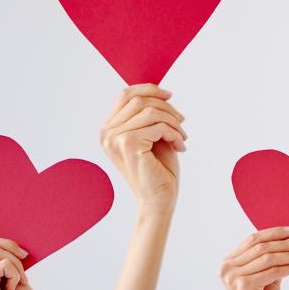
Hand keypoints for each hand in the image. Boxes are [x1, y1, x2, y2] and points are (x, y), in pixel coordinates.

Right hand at [100, 84, 186, 210]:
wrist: (159, 200)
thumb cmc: (158, 169)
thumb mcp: (152, 135)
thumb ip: (149, 114)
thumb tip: (158, 91)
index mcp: (108, 129)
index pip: (125, 95)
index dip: (149, 89)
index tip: (170, 95)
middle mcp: (106, 133)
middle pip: (139, 100)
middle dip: (166, 108)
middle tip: (182, 122)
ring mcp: (114, 139)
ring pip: (150, 111)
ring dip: (173, 122)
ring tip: (182, 136)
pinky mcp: (128, 145)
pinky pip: (158, 126)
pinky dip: (174, 134)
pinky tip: (180, 146)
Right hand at [219, 226, 288, 289]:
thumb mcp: (265, 278)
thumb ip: (271, 261)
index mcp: (229, 262)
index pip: (252, 240)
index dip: (273, 233)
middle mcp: (227, 267)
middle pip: (261, 246)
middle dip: (285, 242)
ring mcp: (234, 277)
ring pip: (268, 257)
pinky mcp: (244, 286)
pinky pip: (273, 271)